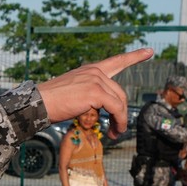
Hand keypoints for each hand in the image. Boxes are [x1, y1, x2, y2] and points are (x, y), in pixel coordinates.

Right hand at [38, 48, 153, 132]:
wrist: (38, 104)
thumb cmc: (52, 103)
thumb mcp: (74, 93)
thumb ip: (91, 96)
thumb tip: (103, 112)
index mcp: (90, 70)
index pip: (116, 61)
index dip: (134, 56)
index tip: (149, 51)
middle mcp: (95, 71)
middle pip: (120, 93)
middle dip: (122, 113)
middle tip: (116, 130)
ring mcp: (96, 80)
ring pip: (120, 102)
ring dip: (120, 121)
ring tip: (114, 134)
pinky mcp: (96, 92)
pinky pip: (116, 109)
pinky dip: (119, 121)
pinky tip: (113, 131)